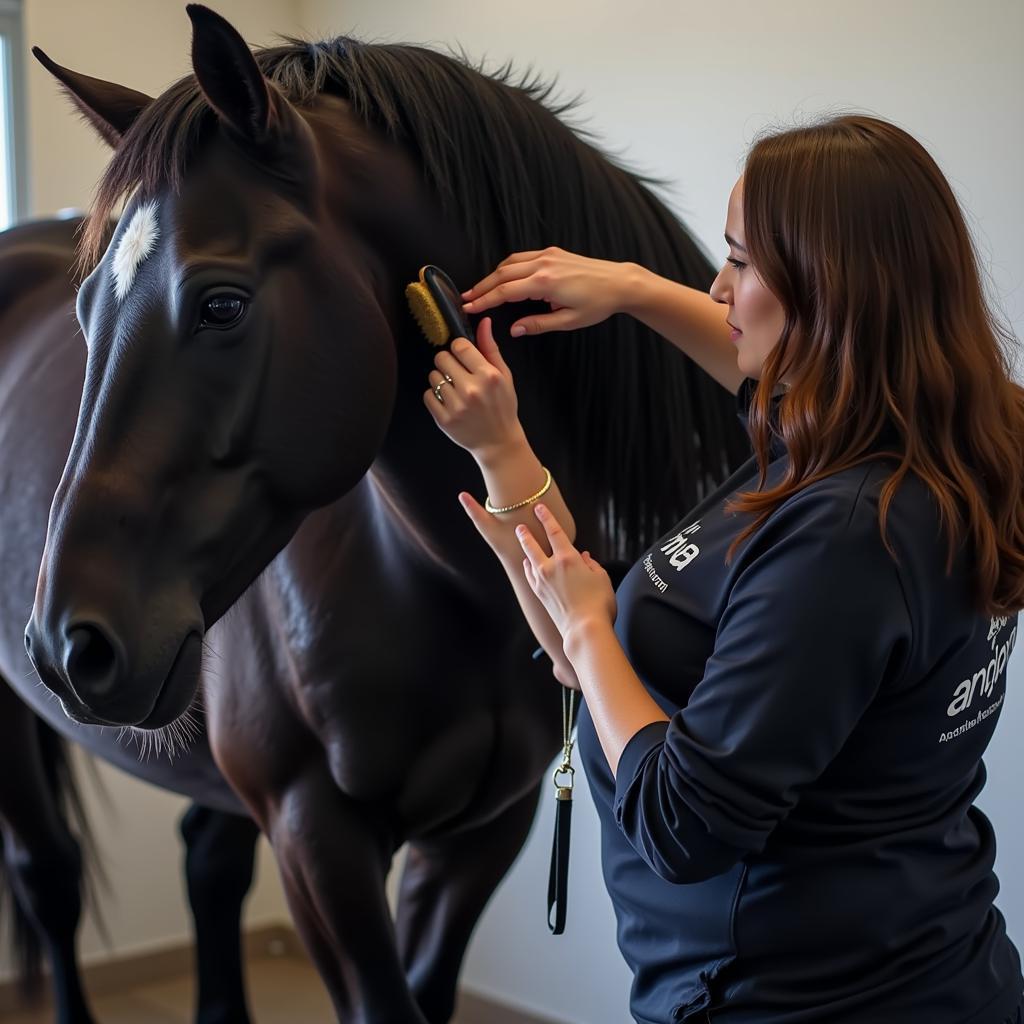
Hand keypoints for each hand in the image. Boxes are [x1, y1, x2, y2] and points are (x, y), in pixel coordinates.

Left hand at [423, 317, 526, 461]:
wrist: (498, 442)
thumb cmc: (503, 407)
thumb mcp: (504, 376)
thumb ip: (490, 349)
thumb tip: (483, 322)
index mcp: (488, 375)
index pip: (459, 346)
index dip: (459, 350)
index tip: (463, 358)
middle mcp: (471, 389)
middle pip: (442, 358)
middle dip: (448, 364)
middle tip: (458, 375)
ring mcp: (456, 405)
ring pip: (433, 376)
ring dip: (441, 380)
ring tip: (455, 390)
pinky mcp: (444, 419)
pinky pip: (428, 395)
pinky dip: (435, 397)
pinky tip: (448, 402)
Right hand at [461, 247, 635, 336]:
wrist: (619, 282)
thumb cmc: (598, 303)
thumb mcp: (569, 321)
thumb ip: (538, 324)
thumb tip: (515, 330)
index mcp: (546, 283)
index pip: (505, 292)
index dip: (484, 300)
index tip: (469, 307)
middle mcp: (544, 264)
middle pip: (502, 274)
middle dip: (482, 287)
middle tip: (466, 299)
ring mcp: (548, 255)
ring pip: (510, 263)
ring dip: (492, 276)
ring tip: (479, 290)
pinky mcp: (552, 253)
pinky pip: (522, 258)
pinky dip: (507, 267)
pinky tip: (502, 277)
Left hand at [515, 502, 615, 641]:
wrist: (585, 629)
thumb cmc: (599, 604)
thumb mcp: (602, 578)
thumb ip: (592, 564)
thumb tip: (585, 557)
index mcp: (568, 558)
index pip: (554, 531)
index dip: (546, 517)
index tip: (538, 508)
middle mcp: (551, 567)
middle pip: (533, 545)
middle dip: (525, 533)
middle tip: (520, 526)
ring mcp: (542, 582)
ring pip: (529, 560)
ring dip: (525, 550)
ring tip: (523, 543)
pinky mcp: (539, 595)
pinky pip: (530, 576)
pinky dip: (528, 568)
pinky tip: (528, 566)